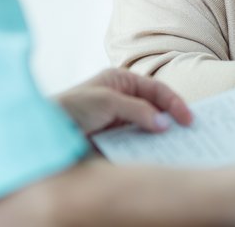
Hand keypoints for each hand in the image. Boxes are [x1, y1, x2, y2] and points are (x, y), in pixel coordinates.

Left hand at [56, 68, 192, 134]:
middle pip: (155, 107)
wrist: (44, 133)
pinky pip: (136, 141)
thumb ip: (138, 111)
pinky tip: (156, 152)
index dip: (174, 103)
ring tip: (178, 144)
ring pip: (148, 125)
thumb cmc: (71, 108)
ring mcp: (118, 119)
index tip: (188, 119)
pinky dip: (147, 146)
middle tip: (190, 132)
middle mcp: (122, 98)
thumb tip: (165, 124)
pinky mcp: (113, 138)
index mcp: (121, 81)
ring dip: (161, 134)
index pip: (156, 89)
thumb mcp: (107, 102)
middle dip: (171, 118)